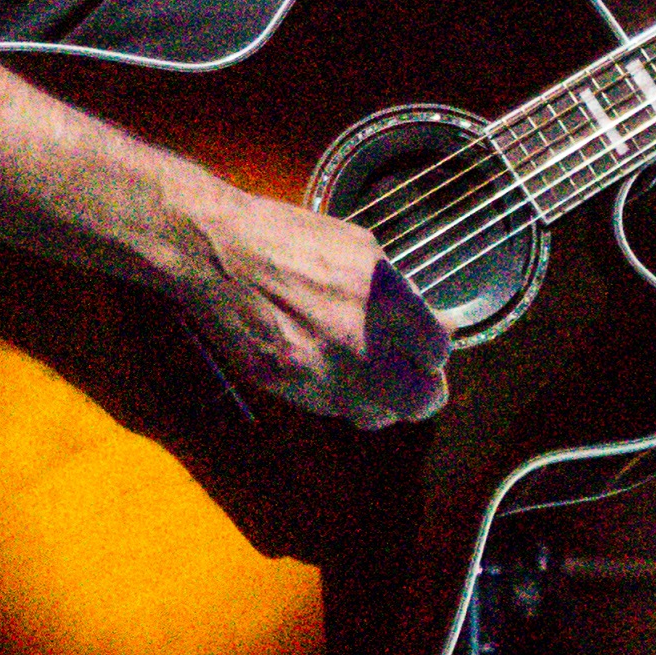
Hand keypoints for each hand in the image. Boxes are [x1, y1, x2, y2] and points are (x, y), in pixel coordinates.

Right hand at [177, 189, 451, 431]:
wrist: (218, 252)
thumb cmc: (288, 239)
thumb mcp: (359, 248)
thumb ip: (400, 292)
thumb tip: (435, 322)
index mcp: (383, 295)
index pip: (437, 350)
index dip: (435, 351)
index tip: (427, 348)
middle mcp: (358, 340)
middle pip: (420, 400)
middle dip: (425, 392)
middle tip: (417, 379)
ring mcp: (321, 370)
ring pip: (375, 414)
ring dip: (382, 400)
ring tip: (371, 375)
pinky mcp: (287, 388)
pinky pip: (331, 409)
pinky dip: (340, 396)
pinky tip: (331, 369)